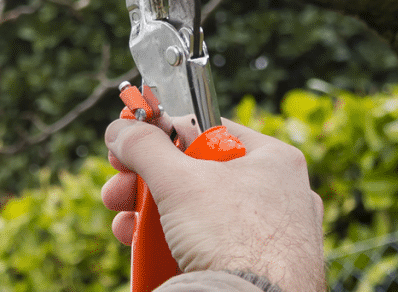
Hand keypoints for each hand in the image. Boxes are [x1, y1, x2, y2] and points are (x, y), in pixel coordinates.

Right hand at [103, 118, 324, 291]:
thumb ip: (146, 148)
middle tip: (119, 190)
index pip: (210, 130)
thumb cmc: (237, 240)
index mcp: (273, 160)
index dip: (166, 133)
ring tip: (126, 227)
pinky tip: (150, 253)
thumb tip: (122, 130)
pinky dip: (177, 247)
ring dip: (153, 218)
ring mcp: (270, 234)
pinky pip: (212, 246)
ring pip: (200, 214)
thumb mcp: (181, 182)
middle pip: (199, 175)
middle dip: (148, 184)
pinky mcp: (257, 266)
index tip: (132, 139)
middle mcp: (278, 193)